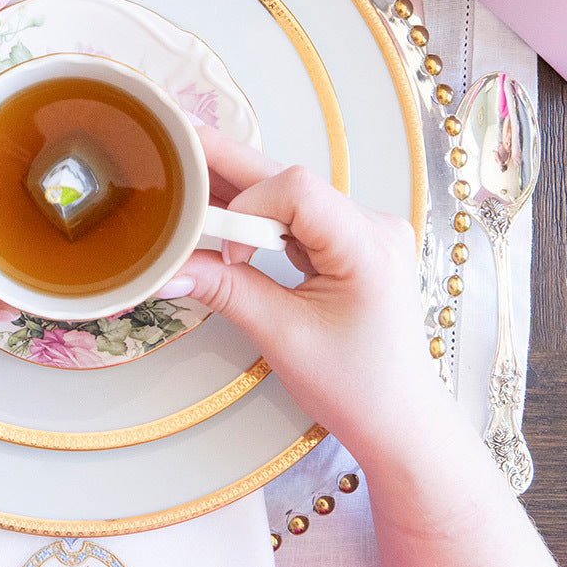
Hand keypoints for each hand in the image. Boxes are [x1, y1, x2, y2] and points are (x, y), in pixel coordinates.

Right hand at [165, 131, 566, 566]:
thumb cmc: (355, 387)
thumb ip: (225, 292)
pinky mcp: (351, 244)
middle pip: (290, 180)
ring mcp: (365, 232)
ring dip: (241, 193)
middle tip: (175, 146)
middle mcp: (373, 226)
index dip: (247, 204)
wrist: (400, 420)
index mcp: (369, 246)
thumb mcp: (283, 339)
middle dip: (229, 169)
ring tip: (189, 181)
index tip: (227, 252)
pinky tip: (223, 213)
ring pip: (290, 195)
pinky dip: (258, 216)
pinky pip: (298, 215)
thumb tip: (166, 267)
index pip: (296, 190)